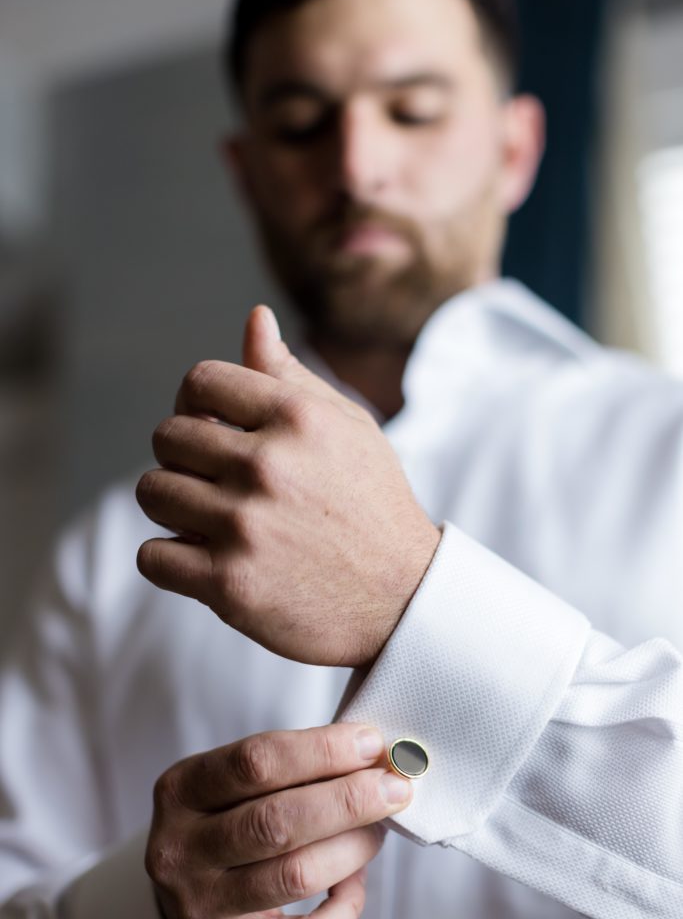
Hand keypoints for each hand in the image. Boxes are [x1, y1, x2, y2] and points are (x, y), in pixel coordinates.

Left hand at [136, 306, 440, 666]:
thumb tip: (254, 318)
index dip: (193, 402)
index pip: (200, 380)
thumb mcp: (348, 429)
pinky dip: (170, 559)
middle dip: (181, 456)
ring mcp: (246, 526)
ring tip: (205, 519)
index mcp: (298, 418)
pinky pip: (153, 556)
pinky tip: (202, 558)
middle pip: (167, 436)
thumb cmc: (373, 506)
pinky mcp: (229, 583)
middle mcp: (269, 465)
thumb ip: (292, 377)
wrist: (404, 600)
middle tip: (210, 480)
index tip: (208, 428)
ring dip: (171, 506)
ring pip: (151, 492)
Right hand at [146, 723, 411, 918]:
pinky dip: (345, 908)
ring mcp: (201, 906)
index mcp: (182, 790)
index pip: (256, 760)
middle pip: (277, 820)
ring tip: (377, 830)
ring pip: (296, 875)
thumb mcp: (233, 785)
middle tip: (394, 787)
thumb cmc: (226, 824)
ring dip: (353, 847)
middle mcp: (182, 848)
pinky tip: (354, 883)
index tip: (371, 744)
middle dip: (349, 799)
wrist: (184, 904)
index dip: (322, 750)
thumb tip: (373, 755)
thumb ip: (290, 767)